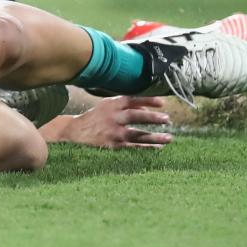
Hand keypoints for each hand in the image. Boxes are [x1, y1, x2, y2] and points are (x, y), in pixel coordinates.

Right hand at [54, 96, 172, 149]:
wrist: (77, 131)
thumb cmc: (96, 116)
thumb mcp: (108, 105)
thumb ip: (126, 105)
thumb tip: (147, 107)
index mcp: (111, 105)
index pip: (131, 99)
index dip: (147, 100)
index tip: (162, 102)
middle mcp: (112, 117)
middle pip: (133, 116)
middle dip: (151, 117)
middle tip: (167, 119)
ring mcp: (113, 132)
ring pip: (136, 134)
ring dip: (153, 137)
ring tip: (169, 138)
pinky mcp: (113, 145)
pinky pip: (133, 146)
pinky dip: (146, 147)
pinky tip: (159, 147)